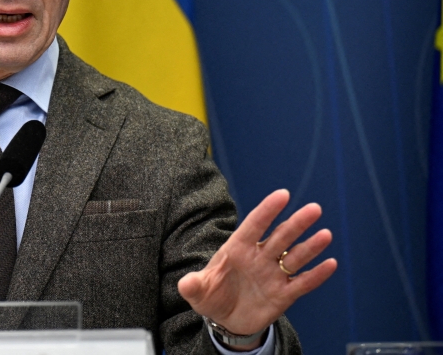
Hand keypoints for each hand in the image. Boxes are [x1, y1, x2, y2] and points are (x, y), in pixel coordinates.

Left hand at [177, 189, 336, 349]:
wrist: (226, 320)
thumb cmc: (212, 296)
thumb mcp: (198, 292)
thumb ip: (193, 286)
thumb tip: (185, 284)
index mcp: (237, 249)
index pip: (254, 225)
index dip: (267, 210)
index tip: (283, 194)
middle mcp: (259, 257)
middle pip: (280, 236)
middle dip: (296, 223)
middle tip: (313, 209)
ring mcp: (273, 275)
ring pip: (295, 257)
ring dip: (310, 247)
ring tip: (325, 234)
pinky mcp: (284, 294)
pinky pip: (302, 283)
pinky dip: (316, 275)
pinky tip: (330, 264)